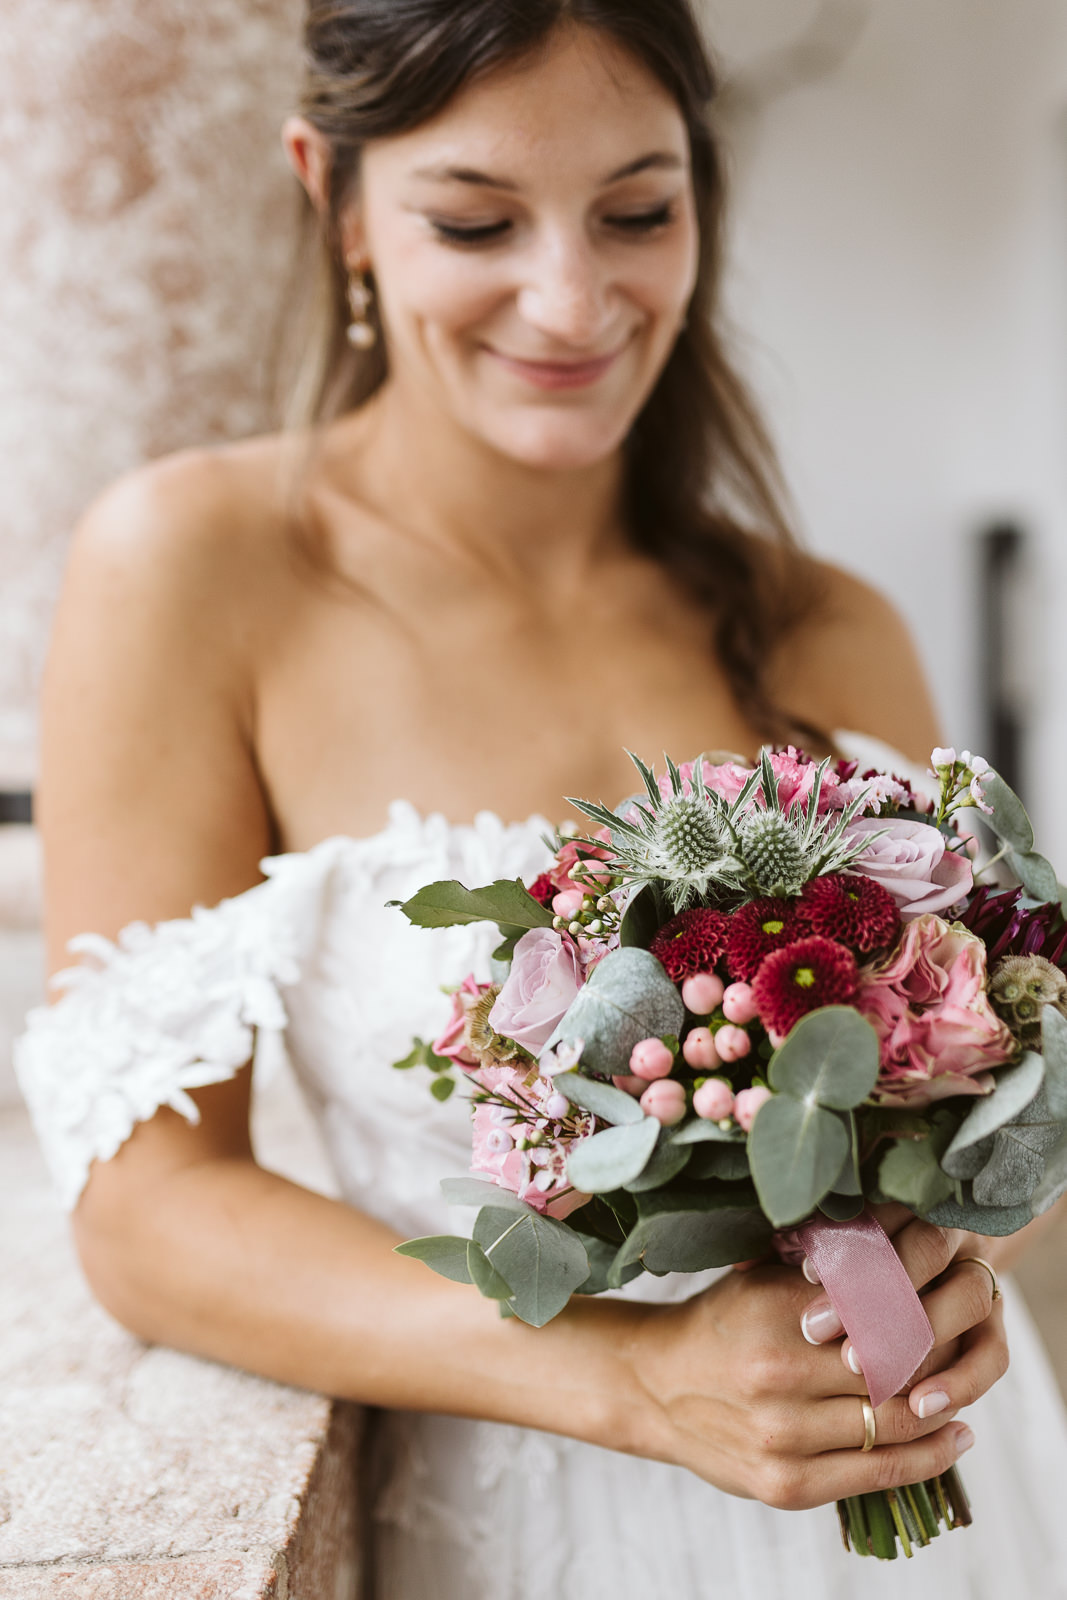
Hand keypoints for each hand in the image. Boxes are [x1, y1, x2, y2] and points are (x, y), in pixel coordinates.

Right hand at [624, 1232, 976, 1510]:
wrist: (654, 1386)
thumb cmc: (721, 1323)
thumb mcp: (762, 1280)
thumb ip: (825, 1272)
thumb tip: (900, 1252)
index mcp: (775, 1313)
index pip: (878, 1310)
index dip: (921, 1310)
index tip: (943, 1303)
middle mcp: (778, 1375)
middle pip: (894, 1368)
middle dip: (936, 1360)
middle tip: (960, 1350)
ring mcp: (782, 1437)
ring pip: (894, 1424)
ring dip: (941, 1412)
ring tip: (962, 1399)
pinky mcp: (785, 1486)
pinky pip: (878, 1474)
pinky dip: (927, 1459)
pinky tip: (951, 1440)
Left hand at [799, 1204, 1007, 1428]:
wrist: (925, 1277)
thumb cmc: (850, 1267)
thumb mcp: (825, 1250)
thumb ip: (798, 1250)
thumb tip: (750, 1257)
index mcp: (910, 1202)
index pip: (883, 1210)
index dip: (847, 1240)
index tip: (803, 1272)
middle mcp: (952, 1235)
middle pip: (927, 1249)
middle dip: (873, 1290)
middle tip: (818, 1329)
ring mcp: (979, 1281)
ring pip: (966, 1298)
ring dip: (915, 1334)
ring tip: (860, 1368)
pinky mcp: (995, 1329)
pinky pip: (991, 1355)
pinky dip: (960, 1381)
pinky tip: (919, 1405)